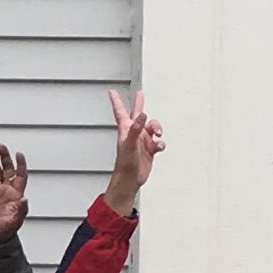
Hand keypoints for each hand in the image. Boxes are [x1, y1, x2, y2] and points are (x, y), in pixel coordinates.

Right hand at [0, 145, 31, 243]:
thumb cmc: (6, 230)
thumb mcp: (14, 221)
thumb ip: (20, 209)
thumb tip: (24, 198)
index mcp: (16, 194)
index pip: (20, 175)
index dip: (20, 164)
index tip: (18, 153)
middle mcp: (7, 190)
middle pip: (8, 170)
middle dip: (5, 158)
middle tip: (1, 146)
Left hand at [105, 90, 164, 209]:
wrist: (130, 180)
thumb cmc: (125, 164)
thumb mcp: (129, 144)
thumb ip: (136, 129)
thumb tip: (142, 115)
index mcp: (126, 130)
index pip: (120, 112)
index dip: (116, 101)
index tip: (111, 92)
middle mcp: (134, 133)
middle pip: (138, 115)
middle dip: (139, 104)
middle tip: (141, 94)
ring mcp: (142, 141)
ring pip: (153, 127)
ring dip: (157, 128)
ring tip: (158, 133)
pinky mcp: (150, 149)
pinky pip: (159, 142)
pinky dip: (161, 143)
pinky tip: (159, 147)